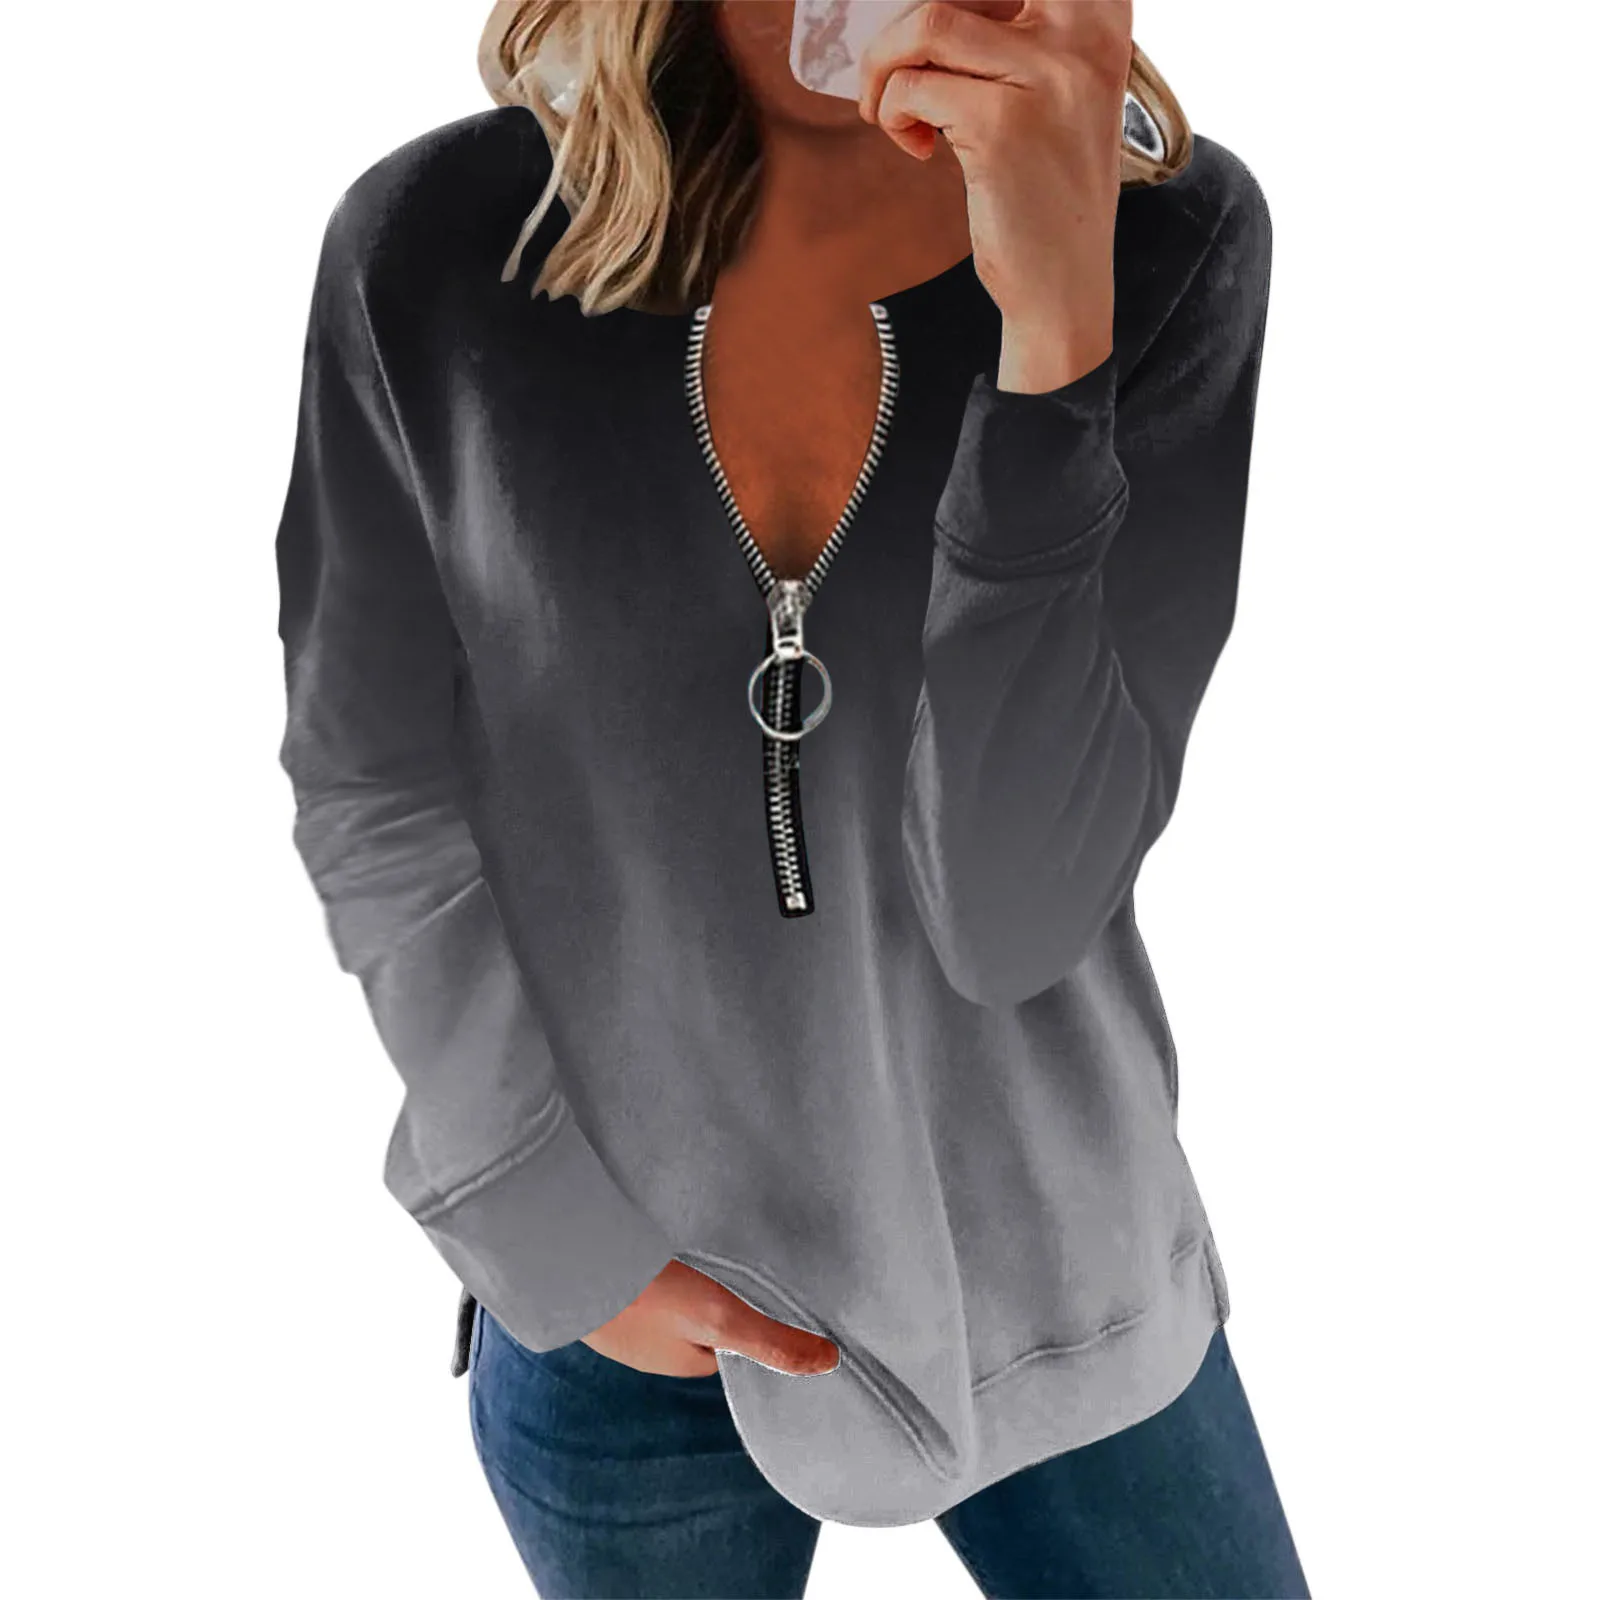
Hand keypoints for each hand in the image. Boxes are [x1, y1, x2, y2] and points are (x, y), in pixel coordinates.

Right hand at [580, 1258, 841, 1377]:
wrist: (562, 1263)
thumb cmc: (644, 1296)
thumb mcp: (720, 1318)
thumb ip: (772, 1341)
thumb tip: (829, 1363)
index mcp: (681, 1362)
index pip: (728, 1345)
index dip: (746, 1317)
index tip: (757, 1285)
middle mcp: (647, 1346)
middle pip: (695, 1321)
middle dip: (711, 1292)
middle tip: (729, 1255)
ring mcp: (617, 1317)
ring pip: (662, 1297)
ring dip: (676, 1274)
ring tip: (694, 1239)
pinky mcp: (594, 1285)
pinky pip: (630, 1275)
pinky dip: (643, 1259)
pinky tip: (649, 1233)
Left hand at [856, 0, 1129, 391]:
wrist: (1065, 286)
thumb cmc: (1048, 193)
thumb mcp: (1059, 95)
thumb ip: (1022, 37)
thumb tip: (934, 7)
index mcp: (1102, 21)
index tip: (936, 39)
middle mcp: (1083, 38)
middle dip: (909, 21)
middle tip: (899, 67)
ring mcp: (1045, 78)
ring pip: (929, 22)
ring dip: (885, 64)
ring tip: (890, 111)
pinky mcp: (1001, 128)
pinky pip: (913, 89)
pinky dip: (894, 115)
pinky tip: (918, 149)